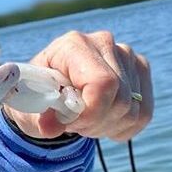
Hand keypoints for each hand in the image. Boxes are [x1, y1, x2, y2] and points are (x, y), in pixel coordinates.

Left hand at [2, 30, 152, 141]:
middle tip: (71, 124)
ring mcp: (127, 55)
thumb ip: (39, 117)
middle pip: (119, 100)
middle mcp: (105, 43)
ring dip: (104, 127)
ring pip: (132, 110)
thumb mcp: (28, 107)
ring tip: (83, 120)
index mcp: (73, 45)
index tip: (68, 124)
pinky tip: (100, 122)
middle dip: (93, 123)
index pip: (102, 83)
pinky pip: (142, 114)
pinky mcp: (140, 71)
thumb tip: (50, 128)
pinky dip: (120, 128)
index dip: (90, 113)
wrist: (45, 91)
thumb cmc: (35, 96)